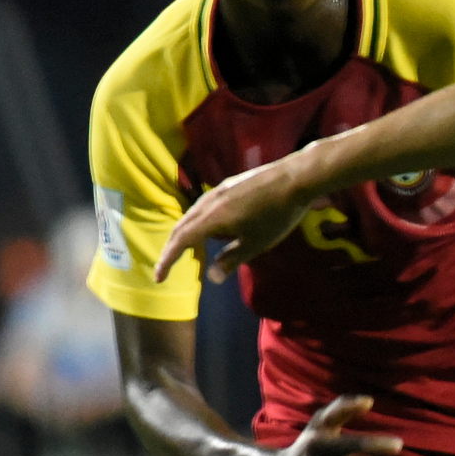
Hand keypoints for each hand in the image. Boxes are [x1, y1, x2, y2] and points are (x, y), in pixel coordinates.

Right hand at [157, 155, 317, 285]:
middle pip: (181, 226)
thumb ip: (232, 259)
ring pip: (192, 214)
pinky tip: (213, 229)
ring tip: (187, 249)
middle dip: (171, 248)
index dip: (168, 260)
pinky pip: (204, 206)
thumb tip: (213, 277)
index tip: (159, 277)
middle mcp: (209, 202)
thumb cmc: (277, 215)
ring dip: (185, 233)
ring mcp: (219, 190)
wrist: (295, 178)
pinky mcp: (229, 185)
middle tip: (167, 266)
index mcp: (212, 218)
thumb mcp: (256, 243)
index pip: (181, 241)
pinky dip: (198, 222)